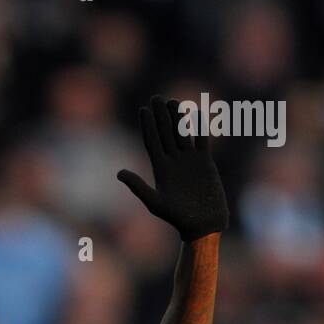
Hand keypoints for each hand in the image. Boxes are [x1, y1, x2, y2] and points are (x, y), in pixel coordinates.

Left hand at [117, 96, 228, 242]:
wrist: (203, 225)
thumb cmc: (178, 218)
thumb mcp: (155, 203)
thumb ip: (138, 187)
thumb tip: (118, 173)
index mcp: (161, 170)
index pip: (152, 142)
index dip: (148, 126)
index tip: (144, 109)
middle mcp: (174, 163)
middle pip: (166, 134)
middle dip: (161, 116)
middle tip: (156, 97)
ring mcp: (189, 161)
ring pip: (183, 134)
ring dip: (178, 118)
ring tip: (173, 102)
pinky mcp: (205, 162)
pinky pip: (202, 140)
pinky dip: (200, 127)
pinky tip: (197, 112)